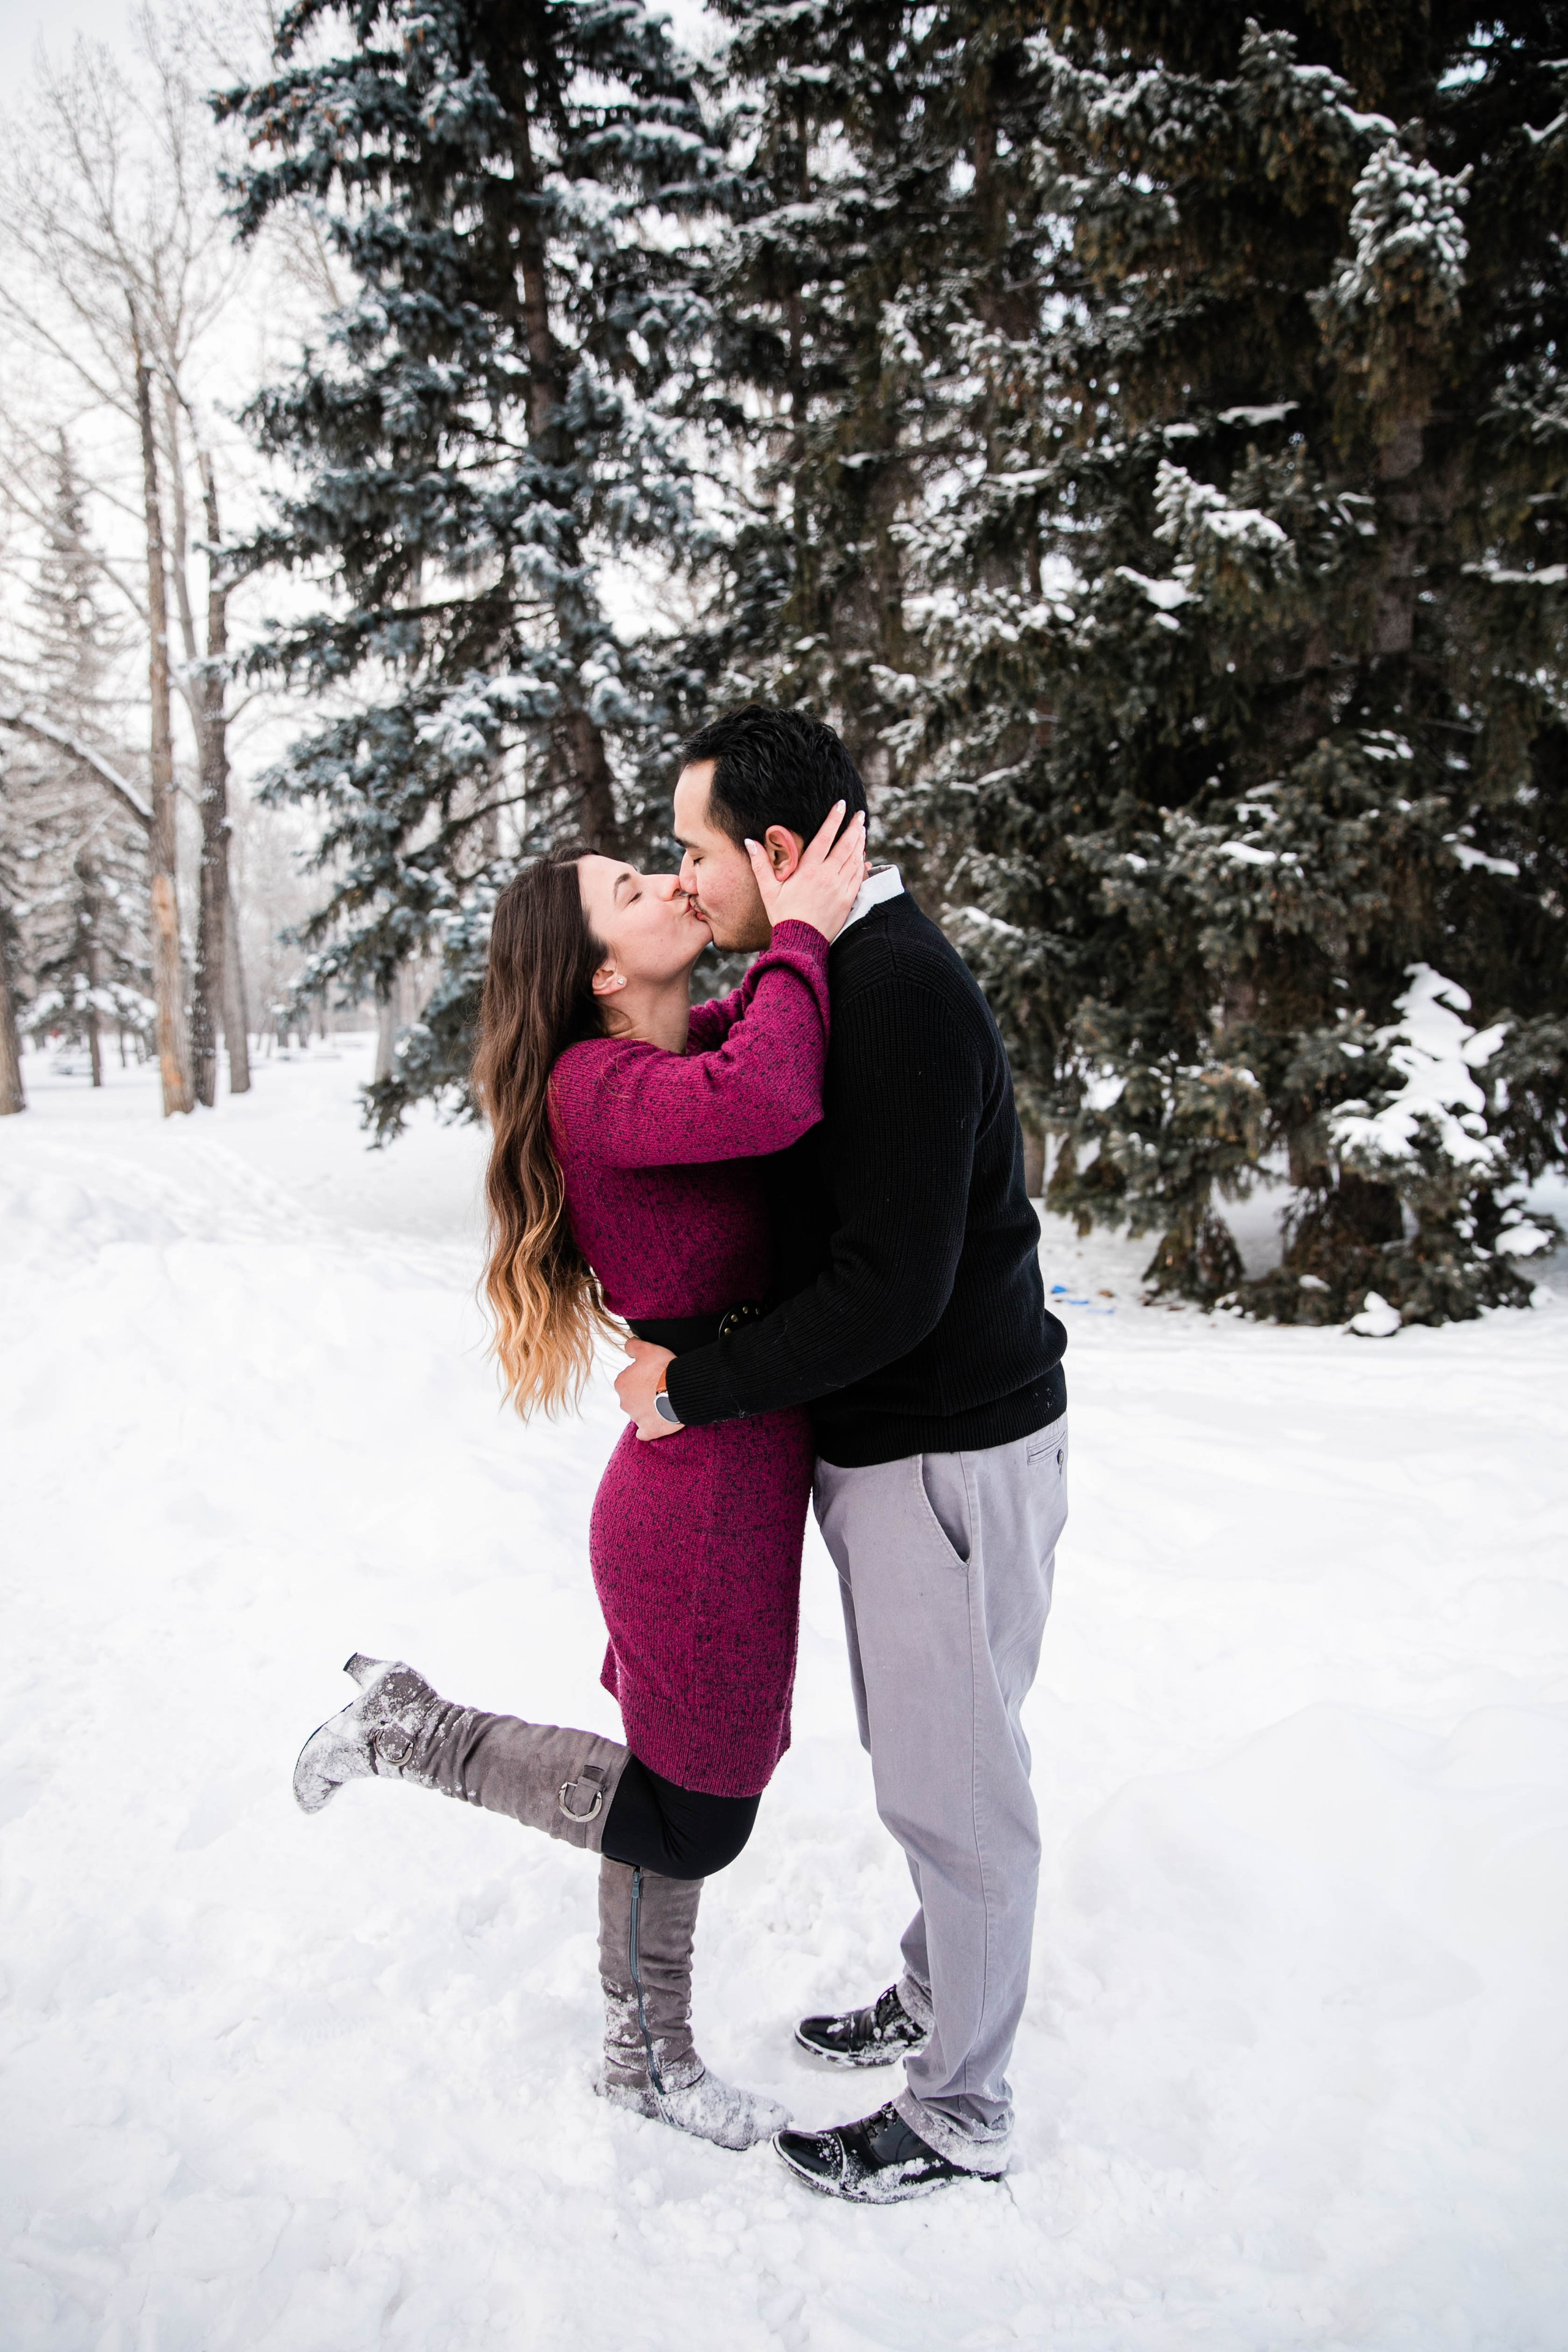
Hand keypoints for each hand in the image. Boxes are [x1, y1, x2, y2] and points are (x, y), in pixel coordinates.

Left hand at [615, 1337, 680, 1440]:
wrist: (680, 1390)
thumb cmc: (663, 1368)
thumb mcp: (647, 1349)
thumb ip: (633, 1346)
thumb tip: (628, 1347)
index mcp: (621, 1384)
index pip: (628, 1378)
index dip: (641, 1374)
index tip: (653, 1373)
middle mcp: (624, 1402)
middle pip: (633, 1396)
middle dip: (643, 1392)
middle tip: (660, 1386)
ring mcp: (636, 1418)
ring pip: (639, 1412)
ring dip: (649, 1407)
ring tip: (666, 1400)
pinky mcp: (649, 1430)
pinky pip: (644, 1432)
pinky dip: (648, 1429)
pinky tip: (655, 1423)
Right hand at [746, 802, 867, 943]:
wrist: (801, 941)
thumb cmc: (783, 915)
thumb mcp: (768, 890)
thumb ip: (760, 864)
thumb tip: (749, 842)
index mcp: (809, 870)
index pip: (825, 837)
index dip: (834, 819)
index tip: (841, 805)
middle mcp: (828, 876)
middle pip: (846, 845)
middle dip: (854, 827)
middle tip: (860, 814)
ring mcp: (841, 887)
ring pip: (855, 859)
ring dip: (860, 843)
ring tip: (862, 830)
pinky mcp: (848, 899)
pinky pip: (859, 877)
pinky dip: (862, 864)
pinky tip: (863, 856)